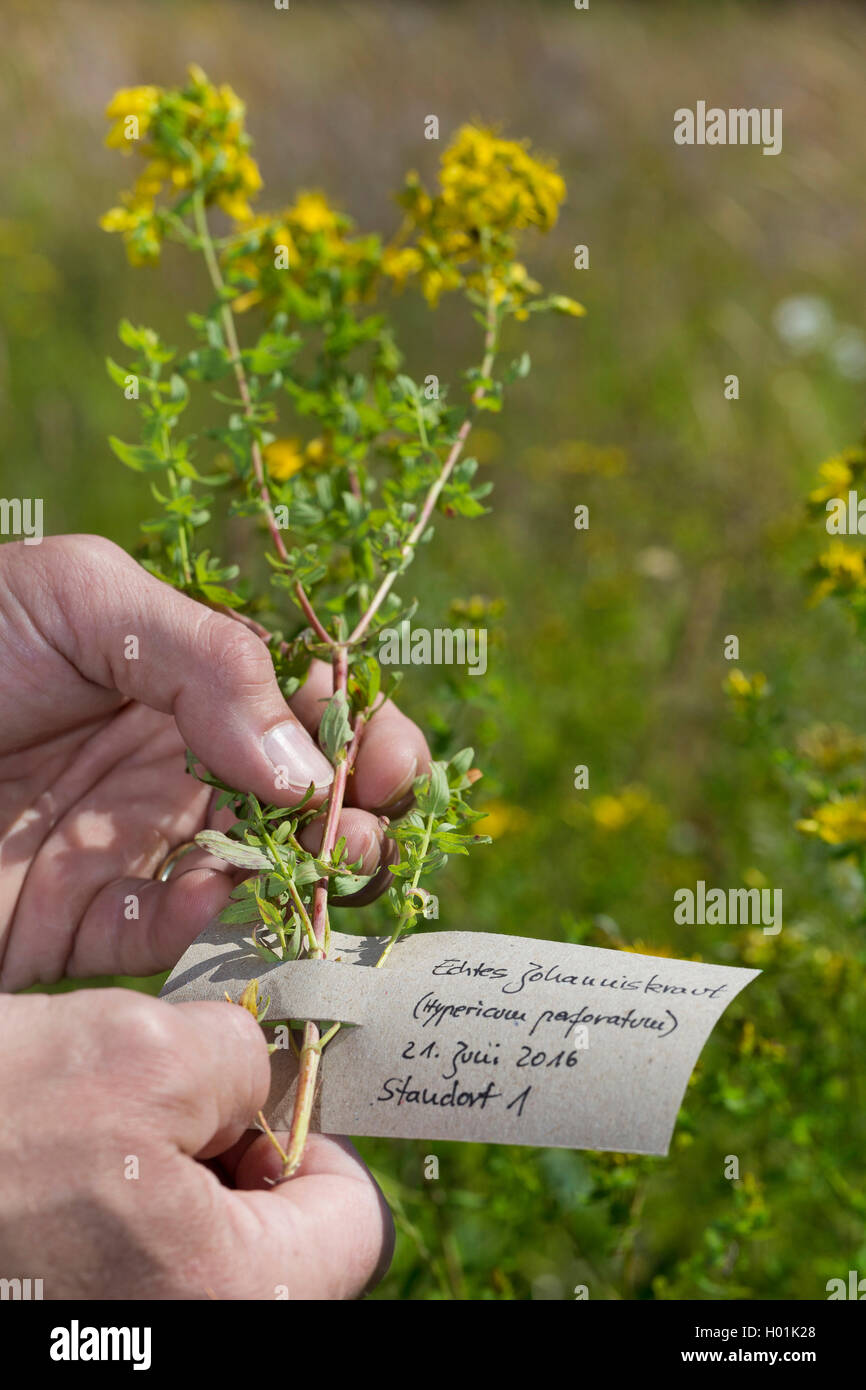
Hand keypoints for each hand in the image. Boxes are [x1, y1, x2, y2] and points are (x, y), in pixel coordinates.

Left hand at [0, 534, 429, 990]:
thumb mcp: (84, 599)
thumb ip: (210, 661)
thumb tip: (309, 765)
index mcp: (187, 682)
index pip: (309, 712)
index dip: (366, 734)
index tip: (393, 757)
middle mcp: (177, 766)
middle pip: (304, 805)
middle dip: (358, 816)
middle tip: (365, 826)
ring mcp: (137, 846)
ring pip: (261, 881)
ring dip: (310, 880)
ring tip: (328, 867)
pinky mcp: (88, 923)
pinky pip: (175, 938)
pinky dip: (211, 924)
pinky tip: (209, 890)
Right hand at [0, 988, 392, 1298]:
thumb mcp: (140, 1052)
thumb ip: (243, 1060)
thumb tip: (264, 1079)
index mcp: (231, 1296)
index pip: (352, 1222)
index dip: (316, 1138)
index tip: (256, 1095)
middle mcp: (191, 1337)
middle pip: (279, 1241)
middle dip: (230, 1153)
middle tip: (160, 1103)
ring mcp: (128, 1337)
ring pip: (202, 1245)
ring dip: (166, 1171)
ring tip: (93, 1134)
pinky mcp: (72, 1315)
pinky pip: (140, 1261)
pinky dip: (119, 1203)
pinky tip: (60, 1167)